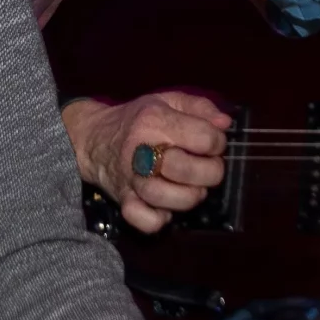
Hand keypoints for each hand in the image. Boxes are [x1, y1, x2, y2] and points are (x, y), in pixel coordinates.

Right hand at [62, 93, 232, 232]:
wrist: (93, 137)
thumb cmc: (137, 118)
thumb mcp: (167, 100)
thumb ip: (200, 107)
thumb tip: (225, 124)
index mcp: (154, 120)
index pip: (204, 138)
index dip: (217, 143)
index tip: (212, 145)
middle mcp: (141, 150)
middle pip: (187, 170)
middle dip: (211, 172)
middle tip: (207, 168)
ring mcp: (131, 178)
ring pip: (166, 197)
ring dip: (190, 197)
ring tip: (192, 188)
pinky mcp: (124, 200)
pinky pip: (144, 220)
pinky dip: (160, 219)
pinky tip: (166, 208)